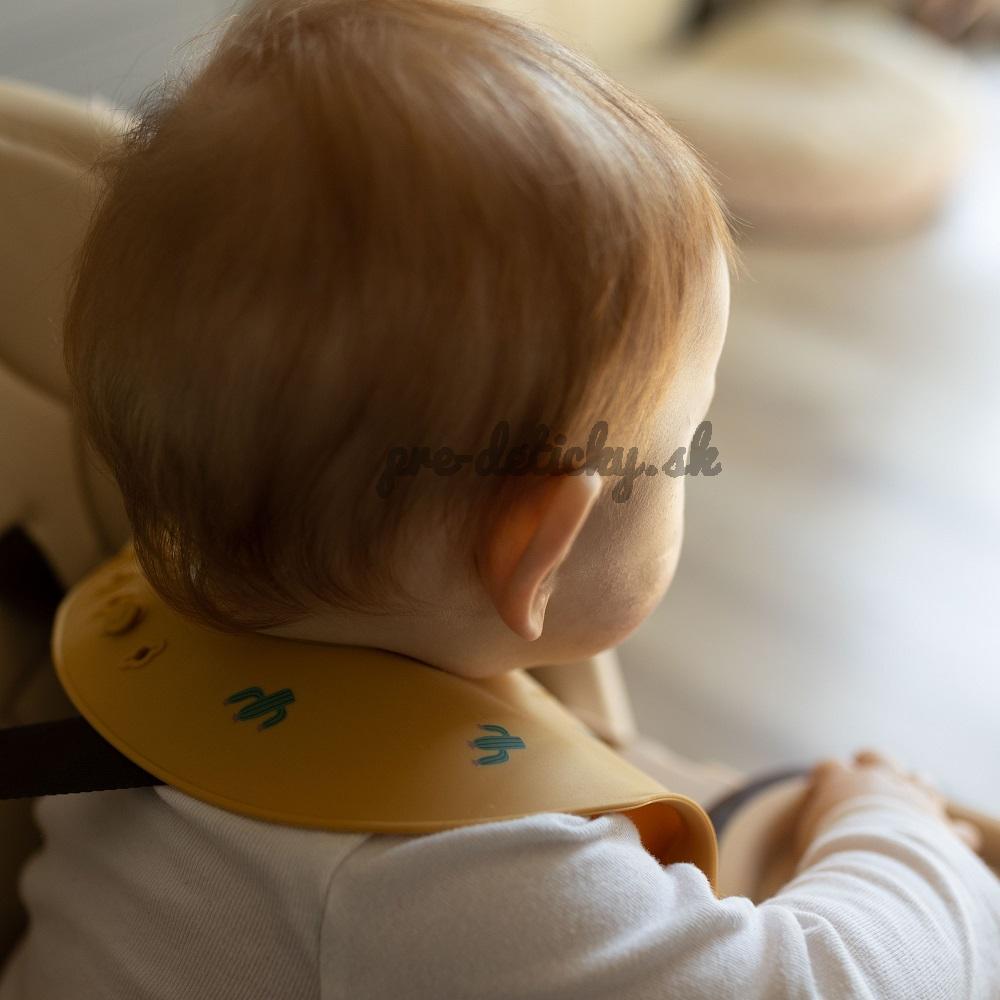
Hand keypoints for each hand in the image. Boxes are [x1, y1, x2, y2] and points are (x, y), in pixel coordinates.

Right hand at [793, 749, 981, 859]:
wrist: (877, 862)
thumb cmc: (831, 853)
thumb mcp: (809, 845)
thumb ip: (813, 837)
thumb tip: (800, 858)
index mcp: (839, 782)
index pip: (828, 768)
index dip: (826, 775)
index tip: (822, 783)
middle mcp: (877, 780)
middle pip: (876, 758)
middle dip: (875, 763)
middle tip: (870, 774)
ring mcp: (913, 797)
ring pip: (921, 780)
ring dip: (920, 792)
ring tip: (916, 806)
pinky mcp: (943, 824)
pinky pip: (957, 828)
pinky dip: (957, 836)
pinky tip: (954, 844)